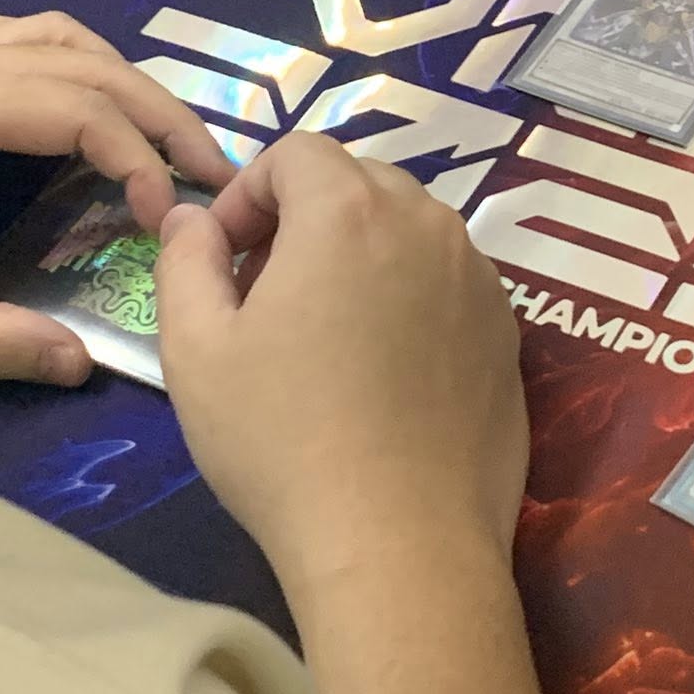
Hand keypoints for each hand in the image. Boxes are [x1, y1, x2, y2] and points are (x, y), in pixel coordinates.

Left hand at [0, 12, 234, 382]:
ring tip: (165, 138)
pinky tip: (90, 112)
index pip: (79, 108)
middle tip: (216, 169)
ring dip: (124, 80)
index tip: (166, 216)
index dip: (139, 155)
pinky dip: (79, 68)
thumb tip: (76, 363)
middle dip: (161, 111)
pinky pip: (27, 41)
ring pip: (61, 38)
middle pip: (88, 61)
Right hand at [155, 134, 526, 582]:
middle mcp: (428, 225)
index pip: (298, 151)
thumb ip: (186, 261)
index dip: (250, 192)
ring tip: (322, 335)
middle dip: (304, 217)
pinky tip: (382, 373)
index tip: (225, 258)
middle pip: (359, 182)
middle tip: (264, 295)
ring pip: (410, 230)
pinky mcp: (507, 331)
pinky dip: (409, 295)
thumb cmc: (282, 441)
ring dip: (360, 254)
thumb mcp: (197, 351)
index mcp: (351, 212)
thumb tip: (194, 220)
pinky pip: (448, 280)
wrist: (400, 541)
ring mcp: (479, 277)